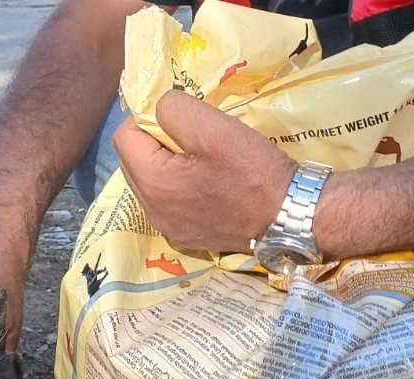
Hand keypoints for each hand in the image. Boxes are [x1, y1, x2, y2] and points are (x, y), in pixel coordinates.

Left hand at [113, 89, 296, 253]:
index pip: (123, 138)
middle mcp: (152, 211)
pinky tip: (204, 180)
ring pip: (149, 183)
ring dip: (163, 164)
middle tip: (186, 132)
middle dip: (151, 141)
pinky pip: (167, 202)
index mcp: (153, 183)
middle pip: (132, 162)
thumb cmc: (252, 171)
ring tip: (197, 155)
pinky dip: (176, 186)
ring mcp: (168, 227)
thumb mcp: (212, 127)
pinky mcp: (186, 236)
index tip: (173, 113)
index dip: (142, 117)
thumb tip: (158, 107)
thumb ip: (173, 109)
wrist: (289, 214)